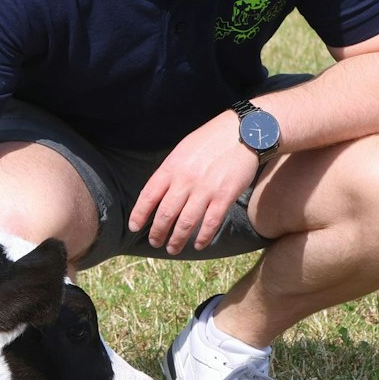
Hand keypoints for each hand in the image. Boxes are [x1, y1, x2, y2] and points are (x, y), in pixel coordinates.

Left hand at [128, 112, 261, 253]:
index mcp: (172, 167)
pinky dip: (203, 237)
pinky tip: (198, 245)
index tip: (134, 227)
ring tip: (173, 248)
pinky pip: (210, 223)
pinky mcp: (225, 196)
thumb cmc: (211, 140)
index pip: (148, 195)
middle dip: (157, 232)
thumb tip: (158, 194)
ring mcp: (205, 189)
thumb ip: (171, 171)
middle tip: (155, 242)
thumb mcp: (183, 149)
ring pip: (185, 223)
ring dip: (177, 240)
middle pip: (165, 214)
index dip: (139, 214)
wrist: (244, 131)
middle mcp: (185, 180)